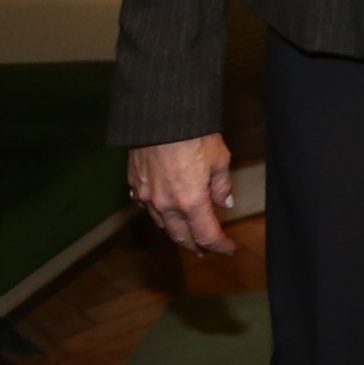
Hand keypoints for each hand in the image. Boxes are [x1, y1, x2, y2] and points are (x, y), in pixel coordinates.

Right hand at [128, 135, 235, 255]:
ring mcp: (147, 195)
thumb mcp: (219, 158)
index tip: (228, 248)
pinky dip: (158, 213)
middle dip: (196, 245)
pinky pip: (146, 206)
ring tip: (186, 233)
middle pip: (181, 236)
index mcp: (190, 201)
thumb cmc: (194, 134)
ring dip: (176, 232)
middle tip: (206, 249)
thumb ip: (221, 185)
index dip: (219, 244)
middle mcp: (166, 204)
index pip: (206, 234)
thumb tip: (224, 203)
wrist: (161, 115)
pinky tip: (164, 210)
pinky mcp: (135, 183)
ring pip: (162, 224)